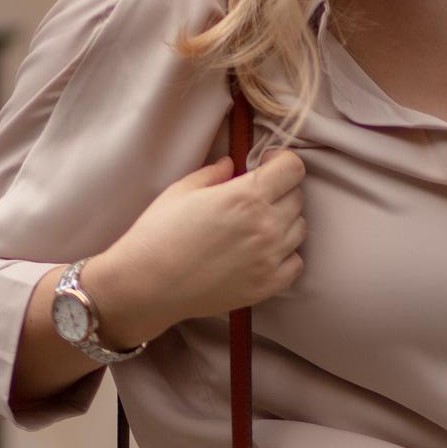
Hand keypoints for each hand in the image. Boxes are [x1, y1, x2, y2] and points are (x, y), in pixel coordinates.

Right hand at [83, 147, 306, 344]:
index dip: (282, 161)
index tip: (266, 165)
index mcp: (246, 196)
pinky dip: (284, 254)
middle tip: (254, 197)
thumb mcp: (182, 191)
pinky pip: (295, 261)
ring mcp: (270, 258)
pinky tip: (261, 252)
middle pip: (297, 197)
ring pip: (299, 228)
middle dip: (279, 190)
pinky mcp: (268, 285)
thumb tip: (232, 164)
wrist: (147, 286)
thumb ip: (214, 174)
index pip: (293, 168)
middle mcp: (266, 226)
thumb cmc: (159, 234)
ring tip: (255, 225)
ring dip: (283, 221)